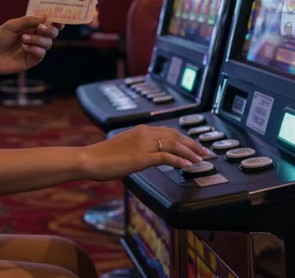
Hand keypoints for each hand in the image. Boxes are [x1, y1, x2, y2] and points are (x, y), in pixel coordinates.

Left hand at [0, 15, 62, 77]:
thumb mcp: (11, 25)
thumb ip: (27, 21)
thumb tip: (45, 17)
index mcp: (30, 26)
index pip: (47, 22)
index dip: (55, 20)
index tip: (59, 19)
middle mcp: (35, 36)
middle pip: (52, 32)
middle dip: (50, 29)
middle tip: (40, 28)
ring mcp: (34, 48)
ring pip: (48, 43)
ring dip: (38, 39)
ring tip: (24, 39)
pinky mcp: (32, 60)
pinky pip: (41, 53)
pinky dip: (34, 49)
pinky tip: (24, 47)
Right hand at [81, 124, 208, 180]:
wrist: (90, 159)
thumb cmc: (103, 156)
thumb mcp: (124, 147)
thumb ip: (139, 148)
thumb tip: (150, 156)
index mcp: (140, 130)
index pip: (168, 131)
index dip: (184, 138)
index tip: (194, 145)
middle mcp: (143, 133)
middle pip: (175, 135)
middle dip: (192, 143)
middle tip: (204, 151)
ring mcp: (143, 144)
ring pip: (173, 144)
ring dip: (190, 152)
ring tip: (200, 159)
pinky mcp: (141, 157)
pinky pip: (166, 157)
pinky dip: (180, 160)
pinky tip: (188, 165)